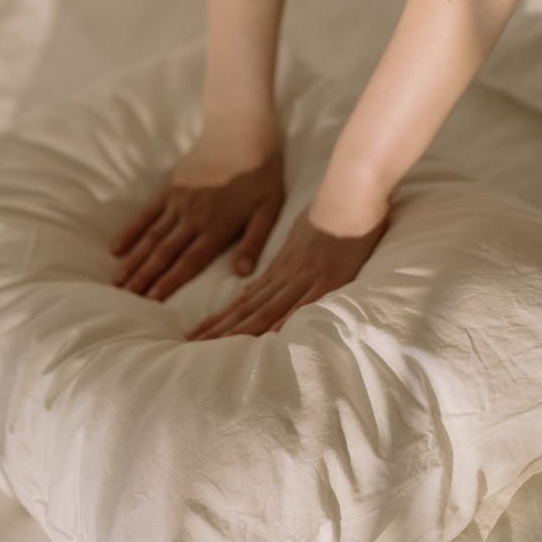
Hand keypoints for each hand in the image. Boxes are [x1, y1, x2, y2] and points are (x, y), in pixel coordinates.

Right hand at [111, 122, 284, 299]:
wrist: (240, 127)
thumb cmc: (261, 169)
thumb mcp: (269, 207)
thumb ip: (254, 241)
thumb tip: (242, 274)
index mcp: (217, 227)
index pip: (189, 262)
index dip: (169, 283)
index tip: (151, 302)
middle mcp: (192, 218)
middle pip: (164, 254)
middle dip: (144, 278)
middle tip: (125, 300)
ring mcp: (177, 202)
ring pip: (151, 238)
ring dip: (134, 261)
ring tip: (117, 282)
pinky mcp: (170, 188)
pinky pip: (146, 214)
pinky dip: (131, 232)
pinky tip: (117, 248)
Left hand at [185, 203, 388, 339]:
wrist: (350, 194)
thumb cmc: (328, 215)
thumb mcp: (296, 240)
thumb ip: (279, 267)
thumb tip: (258, 286)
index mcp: (278, 269)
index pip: (242, 300)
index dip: (219, 318)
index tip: (195, 333)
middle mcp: (286, 276)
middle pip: (247, 309)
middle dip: (219, 329)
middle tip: (191, 345)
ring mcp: (307, 278)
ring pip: (267, 309)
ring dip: (240, 329)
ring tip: (214, 346)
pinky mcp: (330, 280)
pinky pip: (306, 303)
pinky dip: (287, 319)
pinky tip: (270, 336)